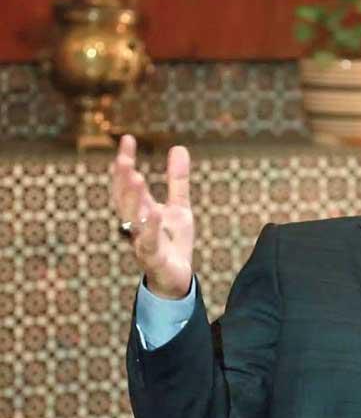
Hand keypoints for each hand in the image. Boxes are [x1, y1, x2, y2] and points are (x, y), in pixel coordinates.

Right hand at [111, 134, 194, 298]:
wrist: (177, 279)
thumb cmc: (173, 242)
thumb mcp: (180, 207)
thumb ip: (178, 181)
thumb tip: (179, 147)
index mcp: (139, 211)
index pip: (127, 184)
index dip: (125, 163)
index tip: (127, 139)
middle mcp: (135, 224)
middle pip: (124, 200)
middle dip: (123, 179)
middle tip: (125, 158)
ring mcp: (142, 242)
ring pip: (132, 219)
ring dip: (133, 199)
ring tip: (137, 176)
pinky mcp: (154, 259)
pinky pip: (148, 243)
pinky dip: (150, 227)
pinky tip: (154, 211)